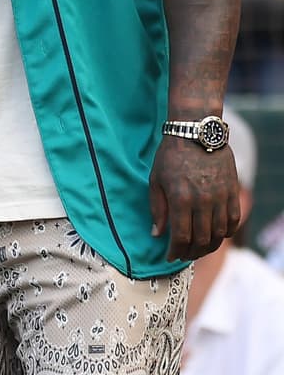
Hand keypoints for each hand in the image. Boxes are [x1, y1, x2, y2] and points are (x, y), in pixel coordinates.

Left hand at [149, 135, 241, 260]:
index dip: (175, 251)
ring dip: (208, 247)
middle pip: (202, 240)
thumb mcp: (155, 180)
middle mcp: (203, 201)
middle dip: (191, 253)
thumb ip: (157, 209)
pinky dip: (225, 233)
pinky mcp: (232, 192)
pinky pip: (233, 221)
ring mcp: (221, 197)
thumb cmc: (171, 155)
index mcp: (180, 198)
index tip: (169, 256)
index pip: (181, 237)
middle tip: (183, 255)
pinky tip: (215, 235)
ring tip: (197, 249)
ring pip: (219, 234)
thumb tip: (157, 234)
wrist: (196, 132)